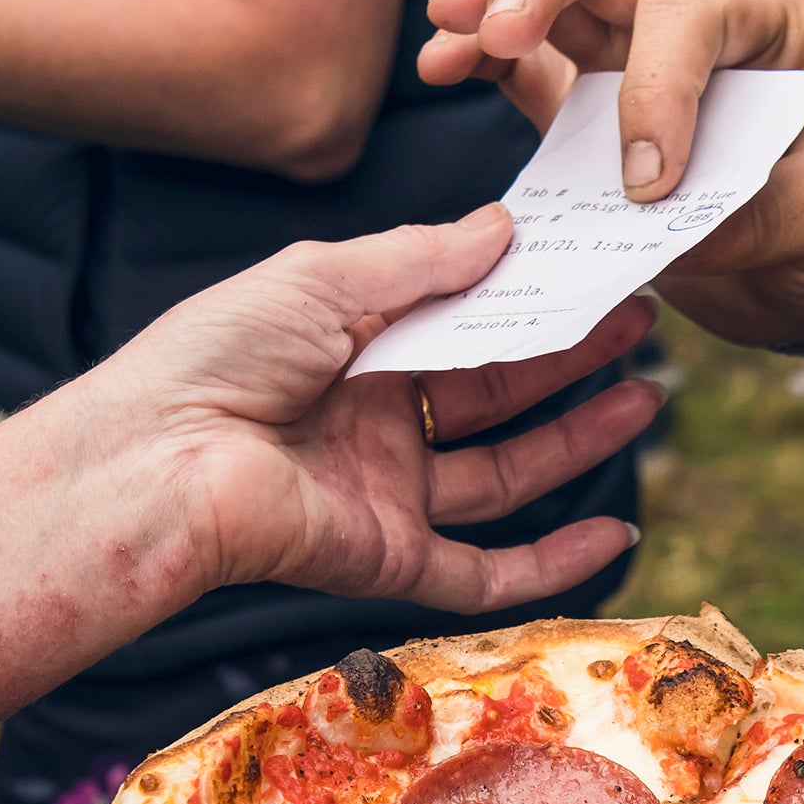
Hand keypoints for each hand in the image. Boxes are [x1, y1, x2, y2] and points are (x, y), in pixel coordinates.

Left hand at [99, 204, 661, 615]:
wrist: (158, 461)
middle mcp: (375, 421)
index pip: (461, 322)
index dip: (529, 298)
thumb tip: (504, 231)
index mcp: (353, 348)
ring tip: (646, 399)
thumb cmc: (216, 357)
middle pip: (496, 393)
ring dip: (579, 442)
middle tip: (641, 323)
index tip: (593, 267)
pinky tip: (616, 529)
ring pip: (506, 475)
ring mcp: (386, 493)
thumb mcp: (324, 278)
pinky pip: (486, 572)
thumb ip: (421, 261)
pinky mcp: (389, 560)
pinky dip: (554, 561)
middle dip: (570, 359)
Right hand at [416, 0, 803, 351]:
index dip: (655, 86)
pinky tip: (442, 61)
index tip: (649, 183)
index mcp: (769, 26)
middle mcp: (694, 23)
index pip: (689, 11)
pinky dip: (479, 56)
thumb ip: (759, 218)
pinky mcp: (591, 113)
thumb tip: (654, 224)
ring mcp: (633, 59)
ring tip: (446, 30)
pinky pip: (526, 63)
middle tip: (494, 25)